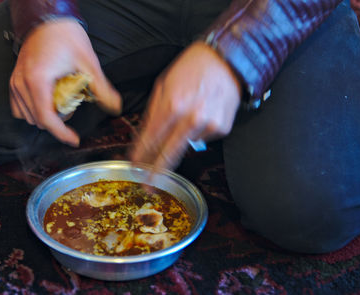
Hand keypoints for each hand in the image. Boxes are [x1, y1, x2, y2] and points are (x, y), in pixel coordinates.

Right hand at [9, 19, 121, 146]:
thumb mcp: (88, 63)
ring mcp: (15, 83)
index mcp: (37, 81)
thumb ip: (101, 88)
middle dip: (58, 121)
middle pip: (38, 120)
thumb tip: (116, 107)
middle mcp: (21, 84)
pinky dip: (34, 110)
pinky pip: (19, 108)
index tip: (75, 140)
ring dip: (46, 116)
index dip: (61, 134)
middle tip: (74, 103)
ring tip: (62, 100)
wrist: (48, 19)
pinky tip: (48, 100)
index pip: (47, 119)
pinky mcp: (13, 81)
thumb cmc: (66, 37)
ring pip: (28, 117)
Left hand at [130, 41, 240, 170]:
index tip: (133, 165)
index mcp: (172, 105)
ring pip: (186, 145)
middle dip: (156, 171)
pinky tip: (201, 114)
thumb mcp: (163, 84)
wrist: (226, 60)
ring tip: (188, 114)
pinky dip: (198, 131)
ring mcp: (208, 125)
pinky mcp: (221, 128)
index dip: (140, 154)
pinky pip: (203, 138)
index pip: (151, 138)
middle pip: (169, 154)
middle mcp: (191, 118)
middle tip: (148, 185)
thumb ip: (153, 112)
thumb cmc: (191, 68)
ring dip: (180, 139)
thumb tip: (143, 137)